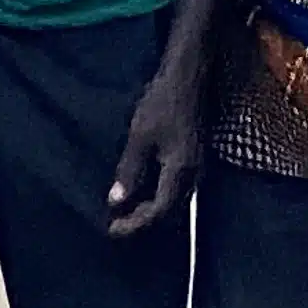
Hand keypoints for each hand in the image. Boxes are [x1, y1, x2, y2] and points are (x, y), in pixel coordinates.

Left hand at [104, 64, 203, 237]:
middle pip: (169, 212)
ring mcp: (196, 167)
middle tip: (116, 225)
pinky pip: (176, 189)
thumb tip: (116, 203)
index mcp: (180, 172)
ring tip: (126, 213)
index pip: (158, 212)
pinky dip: (157, 197)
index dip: (135, 224)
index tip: (112, 229)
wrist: (187, 78)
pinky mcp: (192, 159)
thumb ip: (130, 172)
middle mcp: (193, 175)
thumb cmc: (161, 104)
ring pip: (174, 202)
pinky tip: (142, 191)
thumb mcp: (140, 137)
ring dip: (151, 211)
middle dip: (143, 222)